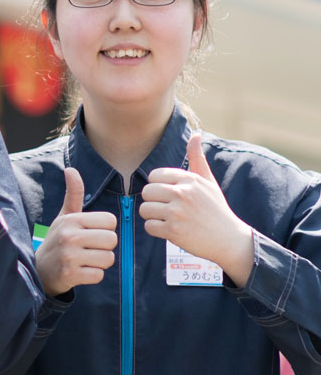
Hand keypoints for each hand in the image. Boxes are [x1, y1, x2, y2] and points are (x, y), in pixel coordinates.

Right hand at [35, 167, 117, 296]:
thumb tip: (71, 169)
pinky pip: (99, 275)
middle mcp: (69, 235)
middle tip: (88, 249)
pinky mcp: (70, 274)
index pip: (110, 221)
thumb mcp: (64, 216)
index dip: (104, 229)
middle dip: (104, 247)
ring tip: (83, 260)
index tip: (89, 234)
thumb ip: (73, 194)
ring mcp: (69, 256)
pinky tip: (80, 272)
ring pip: (108, 259)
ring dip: (99, 263)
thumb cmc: (57, 240)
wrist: (39, 270)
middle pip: (112, 240)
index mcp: (71, 219)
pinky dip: (93, 276)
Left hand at [141, 134, 253, 285]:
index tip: (171, 196)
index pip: (154, 176)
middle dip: (154, 202)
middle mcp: (182, 193)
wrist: (230, 240)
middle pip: (146, 192)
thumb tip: (196, 134)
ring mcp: (177, 212)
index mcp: (189, 179)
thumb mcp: (209, 182)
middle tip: (169, 209)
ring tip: (170, 219)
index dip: (159, 187)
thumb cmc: (216, 210)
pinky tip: (171, 230)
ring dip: (153, 217)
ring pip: (144, 209)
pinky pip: (149, 226)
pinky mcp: (173, 230)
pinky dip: (156, 230)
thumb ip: (197, 158)